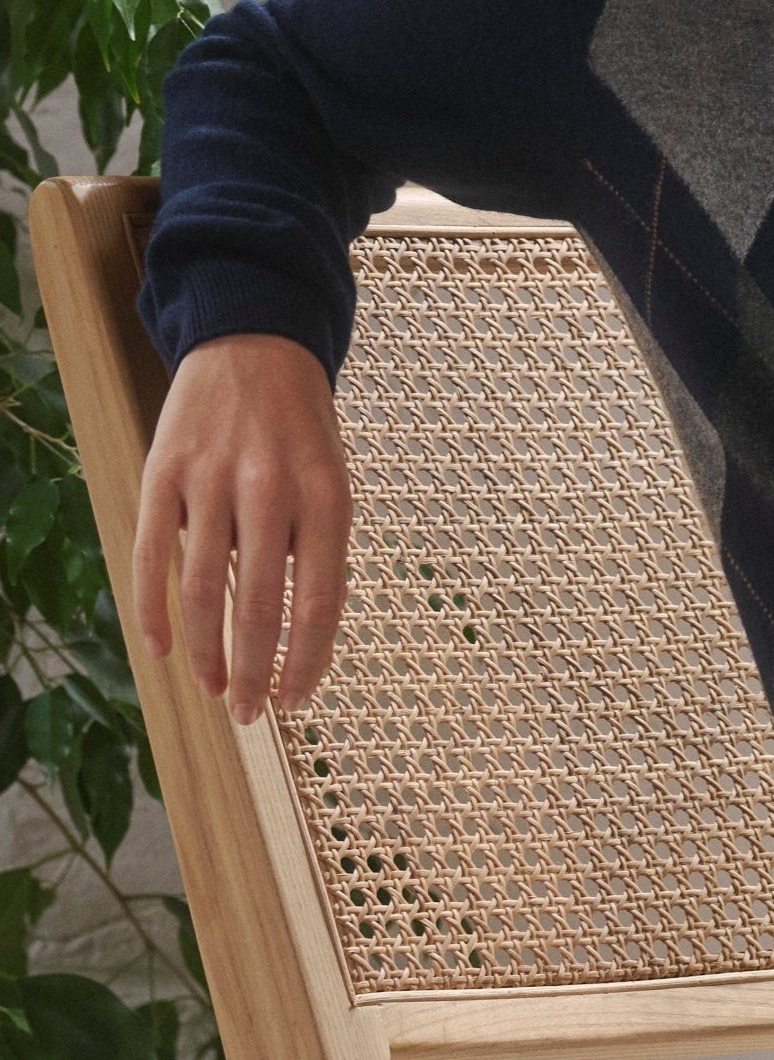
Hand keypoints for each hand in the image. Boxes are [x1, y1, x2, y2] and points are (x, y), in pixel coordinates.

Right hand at [131, 334, 350, 725]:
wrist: (254, 346)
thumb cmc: (301, 428)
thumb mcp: (334, 480)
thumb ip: (318, 548)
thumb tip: (300, 632)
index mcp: (327, 496)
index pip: (319, 601)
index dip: (307, 661)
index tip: (296, 700)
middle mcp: (269, 488)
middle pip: (258, 604)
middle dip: (255, 671)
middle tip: (251, 714)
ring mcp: (212, 479)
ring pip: (201, 588)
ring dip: (206, 650)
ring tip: (215, 689)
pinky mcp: (163, 471)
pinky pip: (152, 553)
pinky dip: (153, 609)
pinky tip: (161, 648)